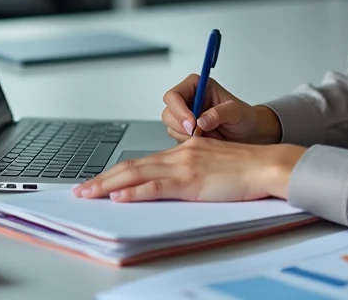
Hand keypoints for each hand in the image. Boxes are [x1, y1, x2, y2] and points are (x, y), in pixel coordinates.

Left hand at [72, 137, 305, 201]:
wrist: (266, 165)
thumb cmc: (247, 169)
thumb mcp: (213, 165)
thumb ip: (192, 172)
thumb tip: (173, 186)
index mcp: (184, 149)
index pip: (143, 161)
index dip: (118, 172)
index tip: (100, 182)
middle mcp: (179, 153)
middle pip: (132, 165)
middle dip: (102, 179)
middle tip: (81, 190)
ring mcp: (183, 166)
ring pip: (136, 174)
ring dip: (107, 185)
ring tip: (88, 194)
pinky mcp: (191, 181)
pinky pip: (155, 186)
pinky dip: (134, 192)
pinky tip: (119, 197)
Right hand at [161, 74, 281, 143]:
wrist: (247, 132)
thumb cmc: (243, 116)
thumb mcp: (236, 111)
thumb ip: (219, 113)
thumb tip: (201, 121)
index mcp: (196, 86)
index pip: (173, 95)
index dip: (179, 110)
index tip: (192, 123)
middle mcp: (187, 100)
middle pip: (168, 113)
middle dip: (181, 126)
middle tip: (198, 133)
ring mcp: (184, 116)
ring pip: (171, 128)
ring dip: (187, 136)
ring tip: (209, 136)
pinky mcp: (185, 131)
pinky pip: (178, 140)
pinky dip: (190, 144)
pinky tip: (206, 140)